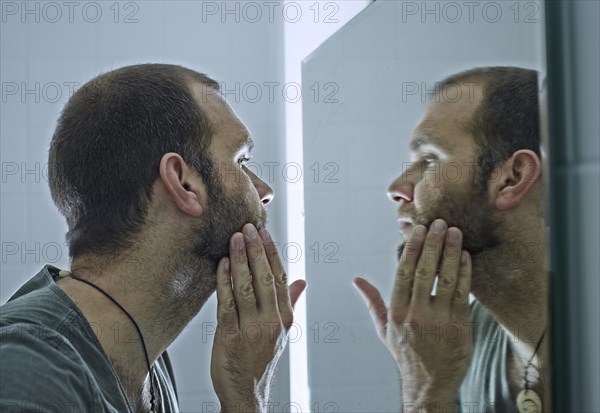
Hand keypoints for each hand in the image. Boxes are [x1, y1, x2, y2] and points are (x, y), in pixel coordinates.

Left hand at [211, 224, 305, 412]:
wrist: (245, 393)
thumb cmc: (260, 359)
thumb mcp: (282, 331)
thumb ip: (291, 303)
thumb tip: (303, 281)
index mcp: (285, 317)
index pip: (281, 277)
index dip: (272, 252)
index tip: (263, 232)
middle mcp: (272, 322)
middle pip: (265, 277)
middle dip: (255, 250)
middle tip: (248, 227)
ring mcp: (252, 329)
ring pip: (246, 286)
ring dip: (239, 259)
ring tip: (234, 237)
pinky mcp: (231, 337)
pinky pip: (227, 303)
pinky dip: (224, 281)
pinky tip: (221, 264)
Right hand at [354, 219, 471, 410]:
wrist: (429, 383)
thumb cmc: (406, 352)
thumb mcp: (384, 328)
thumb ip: (372, 302)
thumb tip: (356, 280)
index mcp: (396, 312)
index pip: (403, 273)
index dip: (412, 249)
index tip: (418, 230)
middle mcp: (416, 315)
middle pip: (424, 272)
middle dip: (432, 244)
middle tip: (439, 223)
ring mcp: (439, 321)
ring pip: (446, 279)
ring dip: (451, 252)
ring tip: (455, 232)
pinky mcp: (459, 327)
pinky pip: (463, 293)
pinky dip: (465, 272)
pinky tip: (466, 256)